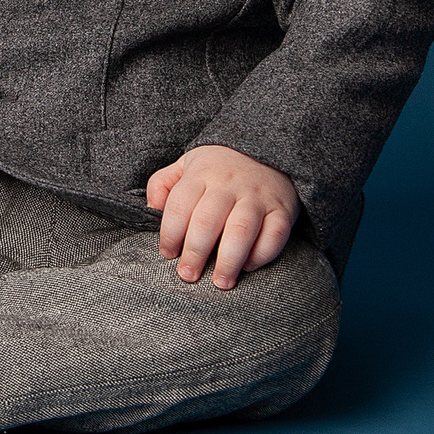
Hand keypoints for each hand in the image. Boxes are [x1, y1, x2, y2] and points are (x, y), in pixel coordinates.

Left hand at [143, 145, 299, 288]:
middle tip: (188, 275)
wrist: (268, 152)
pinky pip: (275, 234)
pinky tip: (248, 267)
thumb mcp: (186, 164)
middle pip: (208, 220)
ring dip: (229, 260)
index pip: (180, 203)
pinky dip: (261, 254)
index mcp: (202, 173)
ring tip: (220, 282)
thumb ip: (163, 184)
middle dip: (195, 252)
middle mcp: (230, 184)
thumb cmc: (218, 168)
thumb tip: (151, 209)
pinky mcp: (282, 210)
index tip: (167, 253)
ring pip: (241, 230)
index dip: (170, 232)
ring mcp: (258, 197)